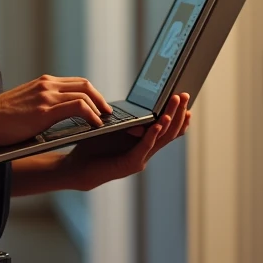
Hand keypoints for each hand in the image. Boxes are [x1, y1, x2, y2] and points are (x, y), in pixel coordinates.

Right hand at [0, 74, 111, 146]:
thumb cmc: (1, 117)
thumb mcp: (25, 104)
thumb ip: (40, 103)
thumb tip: (53, 114)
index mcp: (42, 83)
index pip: (75, 82)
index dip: (91, 93)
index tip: (99, 104)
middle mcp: (47, 85)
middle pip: (84, 85)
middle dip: (100, 98)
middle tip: (107, 111)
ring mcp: (47, 95)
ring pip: (85, 94)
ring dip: (99, 107)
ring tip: (105, 120)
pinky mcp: (46, 109)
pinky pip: (79, 107)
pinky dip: (92, 114)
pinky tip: (96, 124)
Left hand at [58, 94, 191, 190]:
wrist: (76, 167)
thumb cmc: (93, 145)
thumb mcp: (114, 126)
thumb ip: (128, 117)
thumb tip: (141, 101)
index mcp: (143, 143)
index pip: (167, 129)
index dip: (178, 114)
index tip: (185, 98)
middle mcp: (145, 151)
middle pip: (169, 131)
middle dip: (178, 112)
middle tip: (186, 95)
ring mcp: (140, 159)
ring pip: (161, 138)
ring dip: (169, 120)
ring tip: (176, 105)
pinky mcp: (130, 164)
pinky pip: (145, 147)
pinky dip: (152, 135)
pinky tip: (158, 124)